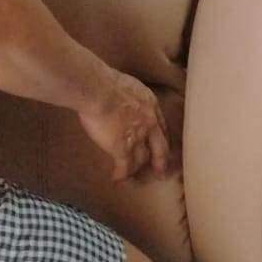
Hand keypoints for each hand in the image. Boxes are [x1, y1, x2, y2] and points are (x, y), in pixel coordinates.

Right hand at [78, 66, 170, 181]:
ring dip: (136, 168)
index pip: (161, 126)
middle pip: (160, 147)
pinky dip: (121, 175)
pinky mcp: (122, 148)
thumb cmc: (107, 82)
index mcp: (150, 105)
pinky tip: (117, 180)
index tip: (162, 146)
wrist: (99, 90)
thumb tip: (122, 97)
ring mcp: (137, 137)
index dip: (161, 139)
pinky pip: (124, 167)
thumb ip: (130, 96)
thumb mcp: (128, 85)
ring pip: (141, 159)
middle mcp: (149, 123)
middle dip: (160, 161)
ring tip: (133, 177)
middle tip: (161, 173)